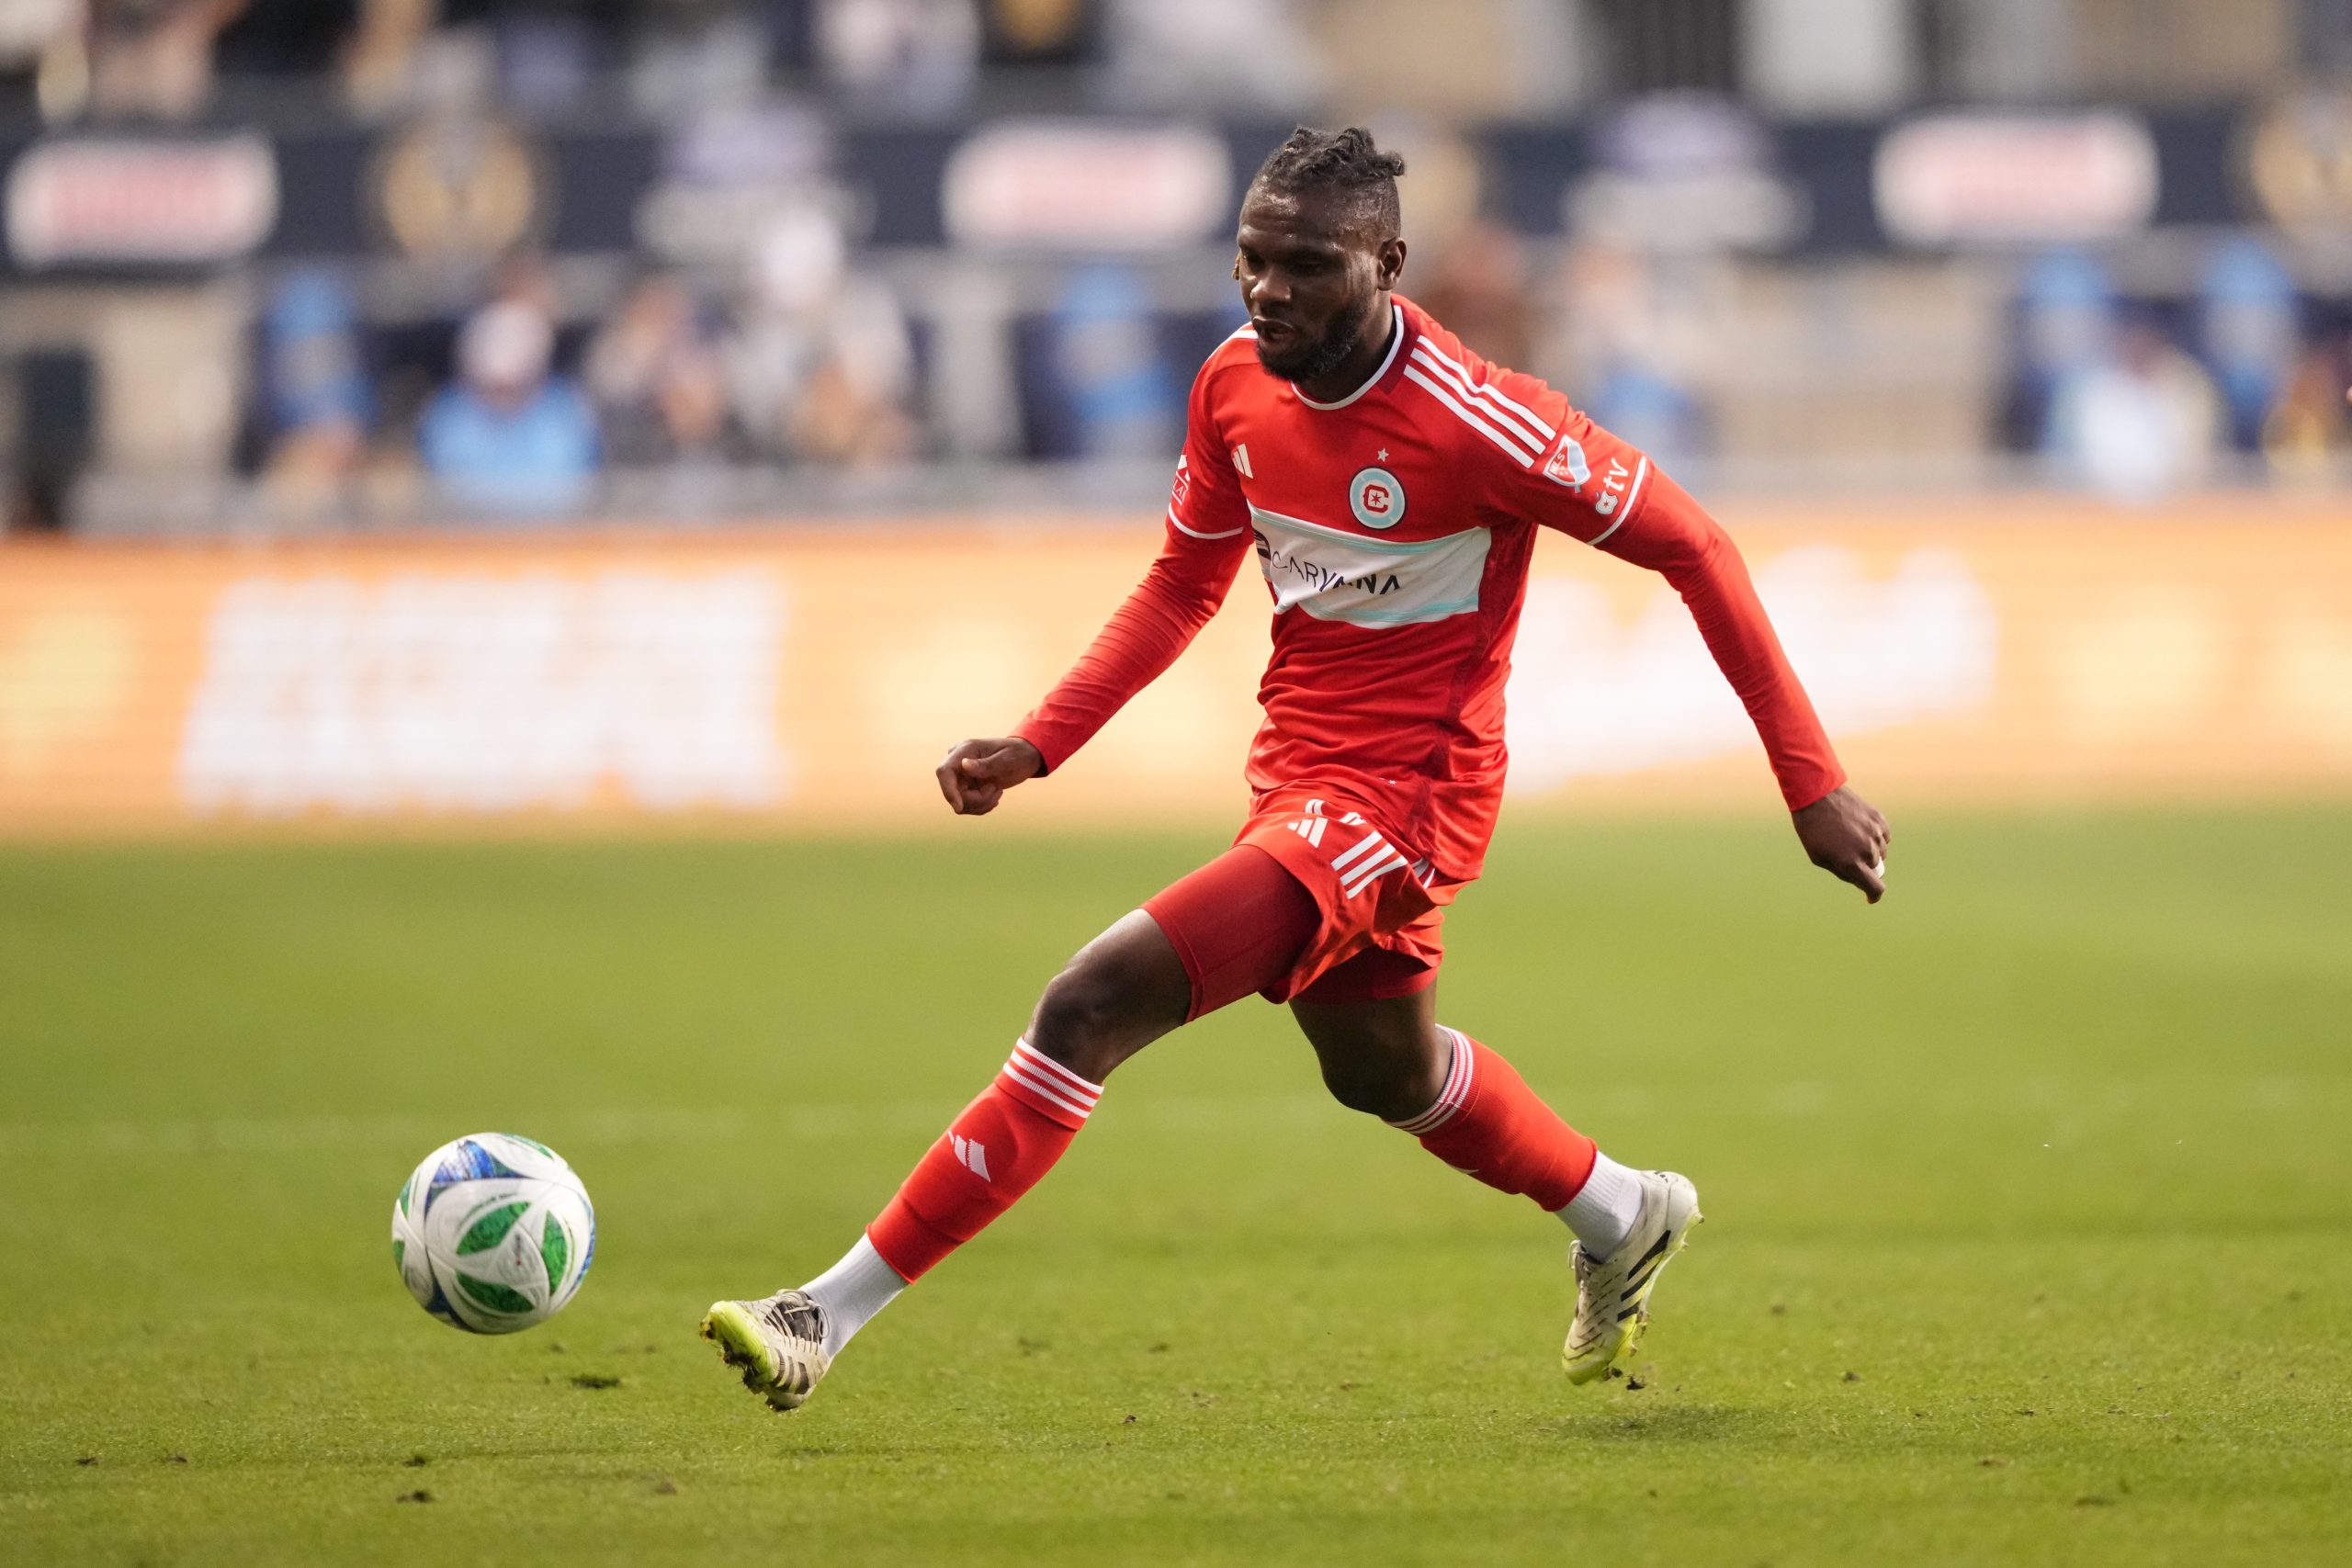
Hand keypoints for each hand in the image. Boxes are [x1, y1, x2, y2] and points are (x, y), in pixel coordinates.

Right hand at [935, 737, 1043, 815]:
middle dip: (976, 799)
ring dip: (981, 803)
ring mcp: (960, 775)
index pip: (945, 772)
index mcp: (965, 750)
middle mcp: (957, 762)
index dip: (948, 791)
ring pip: (960, 802)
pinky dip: (981, 805)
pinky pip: (966, 805)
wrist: (1024, 758)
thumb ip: (986, 764)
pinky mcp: (965, 787)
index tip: (959, 808)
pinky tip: (994, 796)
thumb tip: (964, 765)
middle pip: (953, 792)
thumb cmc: (1018, 754)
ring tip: (997, 791)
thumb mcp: (1007, 759)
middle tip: (997, 791)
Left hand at [1792, 785, 1890, 902]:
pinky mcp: (1879, 820)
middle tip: (1846, 853)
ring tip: (1849, 837)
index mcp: (1851, 864)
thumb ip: (1842, 871)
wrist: (1817, 796)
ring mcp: (1875, 834)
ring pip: (1881, 852)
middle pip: (1875, 868)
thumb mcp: (1819, 857)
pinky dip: (1875, 837)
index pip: (1875, 888)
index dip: (1874, 895)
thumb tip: (1859, 879)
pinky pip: (1884, 836)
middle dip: (1864, 866)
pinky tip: (1859, 828)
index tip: (1870, 896)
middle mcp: (1867, 851)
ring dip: (1870, 851)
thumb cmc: (1813, 829)